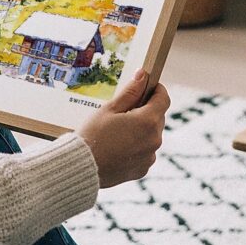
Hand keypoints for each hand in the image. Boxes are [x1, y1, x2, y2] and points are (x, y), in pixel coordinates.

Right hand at [76, 69, 169, 187]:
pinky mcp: (143, 169)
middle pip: (158, 117)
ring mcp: (150, 156)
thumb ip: (130, 92)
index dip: (157, 90)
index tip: (148, 86)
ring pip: (151, 135)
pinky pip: (145, 152)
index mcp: (147, 121)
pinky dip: (137, 146)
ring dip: (141, 129)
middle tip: (124, 110)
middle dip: (145, 110)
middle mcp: (154, 139)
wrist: (82, 166)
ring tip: (118, 131)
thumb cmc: (93, 134)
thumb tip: (143, 75)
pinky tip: (118, 146)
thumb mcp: (110, 109)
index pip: (163, 99)